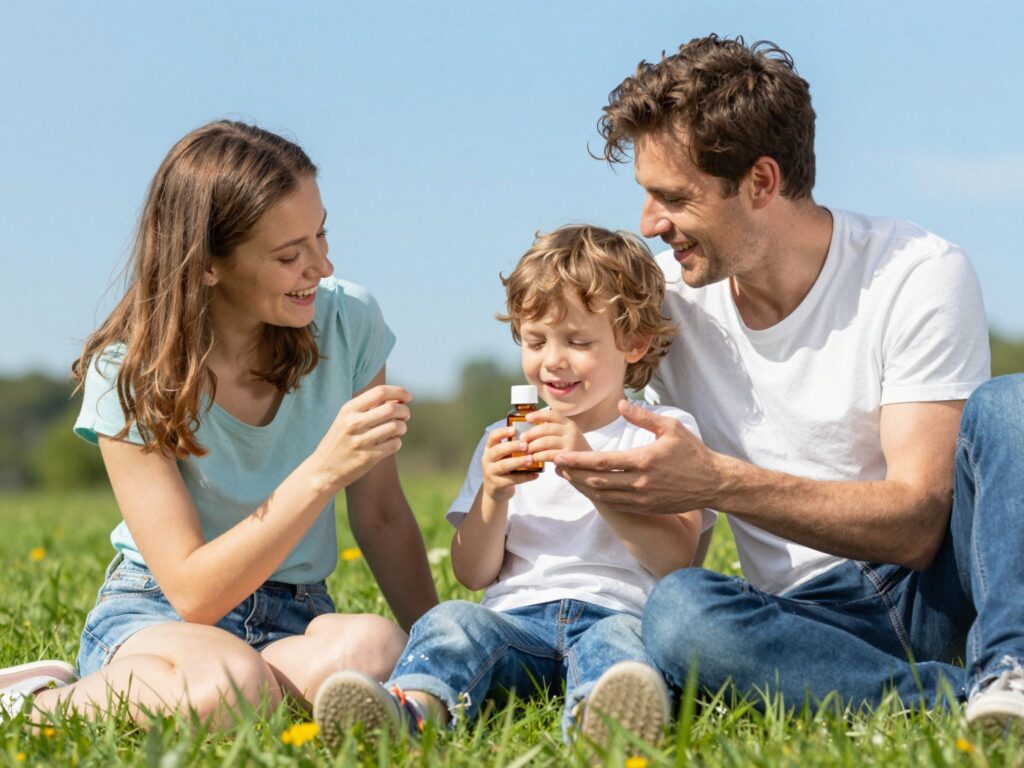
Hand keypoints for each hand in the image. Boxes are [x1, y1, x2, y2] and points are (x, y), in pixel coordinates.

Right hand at [312, 384, 411, 491]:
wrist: (323, 470)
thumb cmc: (340, 440)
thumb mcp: (347, 419)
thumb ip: (370, 407)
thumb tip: (400, 400)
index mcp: (348, 410)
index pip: (380, 392)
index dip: (399, 392)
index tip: (408, 397)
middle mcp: (353, 423)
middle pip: (391, 409)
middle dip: (404, 411)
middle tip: (405, 416)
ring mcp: (361, 441)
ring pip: (396, 427)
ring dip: (402, 427)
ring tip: (397, 430)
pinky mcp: (368, 458)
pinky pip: (394, 444)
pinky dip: (397, 442)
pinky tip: (390, 443)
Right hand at [481, 425, 540, 502]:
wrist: (495, 491)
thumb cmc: (504, 468)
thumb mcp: (504, 456)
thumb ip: (513, 447)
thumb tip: (532, 434)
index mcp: (489, 449)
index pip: (493, 437)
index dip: (502, 432)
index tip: (514, 429)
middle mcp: (487, 459)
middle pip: (498, 450)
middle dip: (512, 446)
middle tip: (525, 445)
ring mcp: (491, 472)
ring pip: (504, 465)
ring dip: (518, 461)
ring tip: (531, 459)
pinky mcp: (497, 485)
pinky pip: (512, 480)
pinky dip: (525, 477)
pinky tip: (535, 474)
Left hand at [522, 409, 590, 462]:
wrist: (590, 467)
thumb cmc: (573, 452)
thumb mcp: (567, 437)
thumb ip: (553, 432)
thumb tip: (528, 433)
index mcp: (569, 424)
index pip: (552, 415)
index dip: (538, 415)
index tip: (527, 418)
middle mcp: (571, 431)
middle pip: (545, 428)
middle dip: (530, 434)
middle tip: (522, 440)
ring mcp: (571, 443)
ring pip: (545, 441)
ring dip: (532, 446)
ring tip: (525, 450)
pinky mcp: (568, 456)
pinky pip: (548, 454)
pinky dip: (537, 456)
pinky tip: (532, 459)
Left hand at [554, 400, 721, 513]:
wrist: (713, 483)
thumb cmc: (692, 452)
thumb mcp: (670, 427)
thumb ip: (643, 416)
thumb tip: (621, 404)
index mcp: (643, 460)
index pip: (601, 462)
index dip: (577, 461)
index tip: (560, 457)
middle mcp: (640, 482)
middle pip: (596, 481)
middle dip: (573, 475)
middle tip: (556, 466)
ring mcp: (642, 498)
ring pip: (603, 496)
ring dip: (582, 487)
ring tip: (567, 477)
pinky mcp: (645, 508)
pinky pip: (615, 505)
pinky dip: (598, 498)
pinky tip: (588, 489)